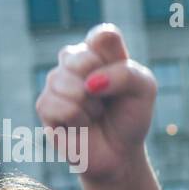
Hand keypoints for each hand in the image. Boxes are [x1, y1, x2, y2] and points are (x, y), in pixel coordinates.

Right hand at [35, 23, 156, 184]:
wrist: (120, 153)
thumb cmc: (131, 116)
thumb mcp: (144, 89)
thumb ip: (125, 74)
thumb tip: (90, 82)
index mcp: (98, 50)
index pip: (103, 36)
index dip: (114, 59)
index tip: (124, 76)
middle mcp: (73, 60)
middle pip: (81, 57)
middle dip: (102, 86)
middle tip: (107, 100)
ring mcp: (56, 81)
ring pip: (67, 82)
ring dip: (90, 106)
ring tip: (95, 114)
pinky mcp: (45, 105)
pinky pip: (59, 105)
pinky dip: (77, 119)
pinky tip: (81, 124)